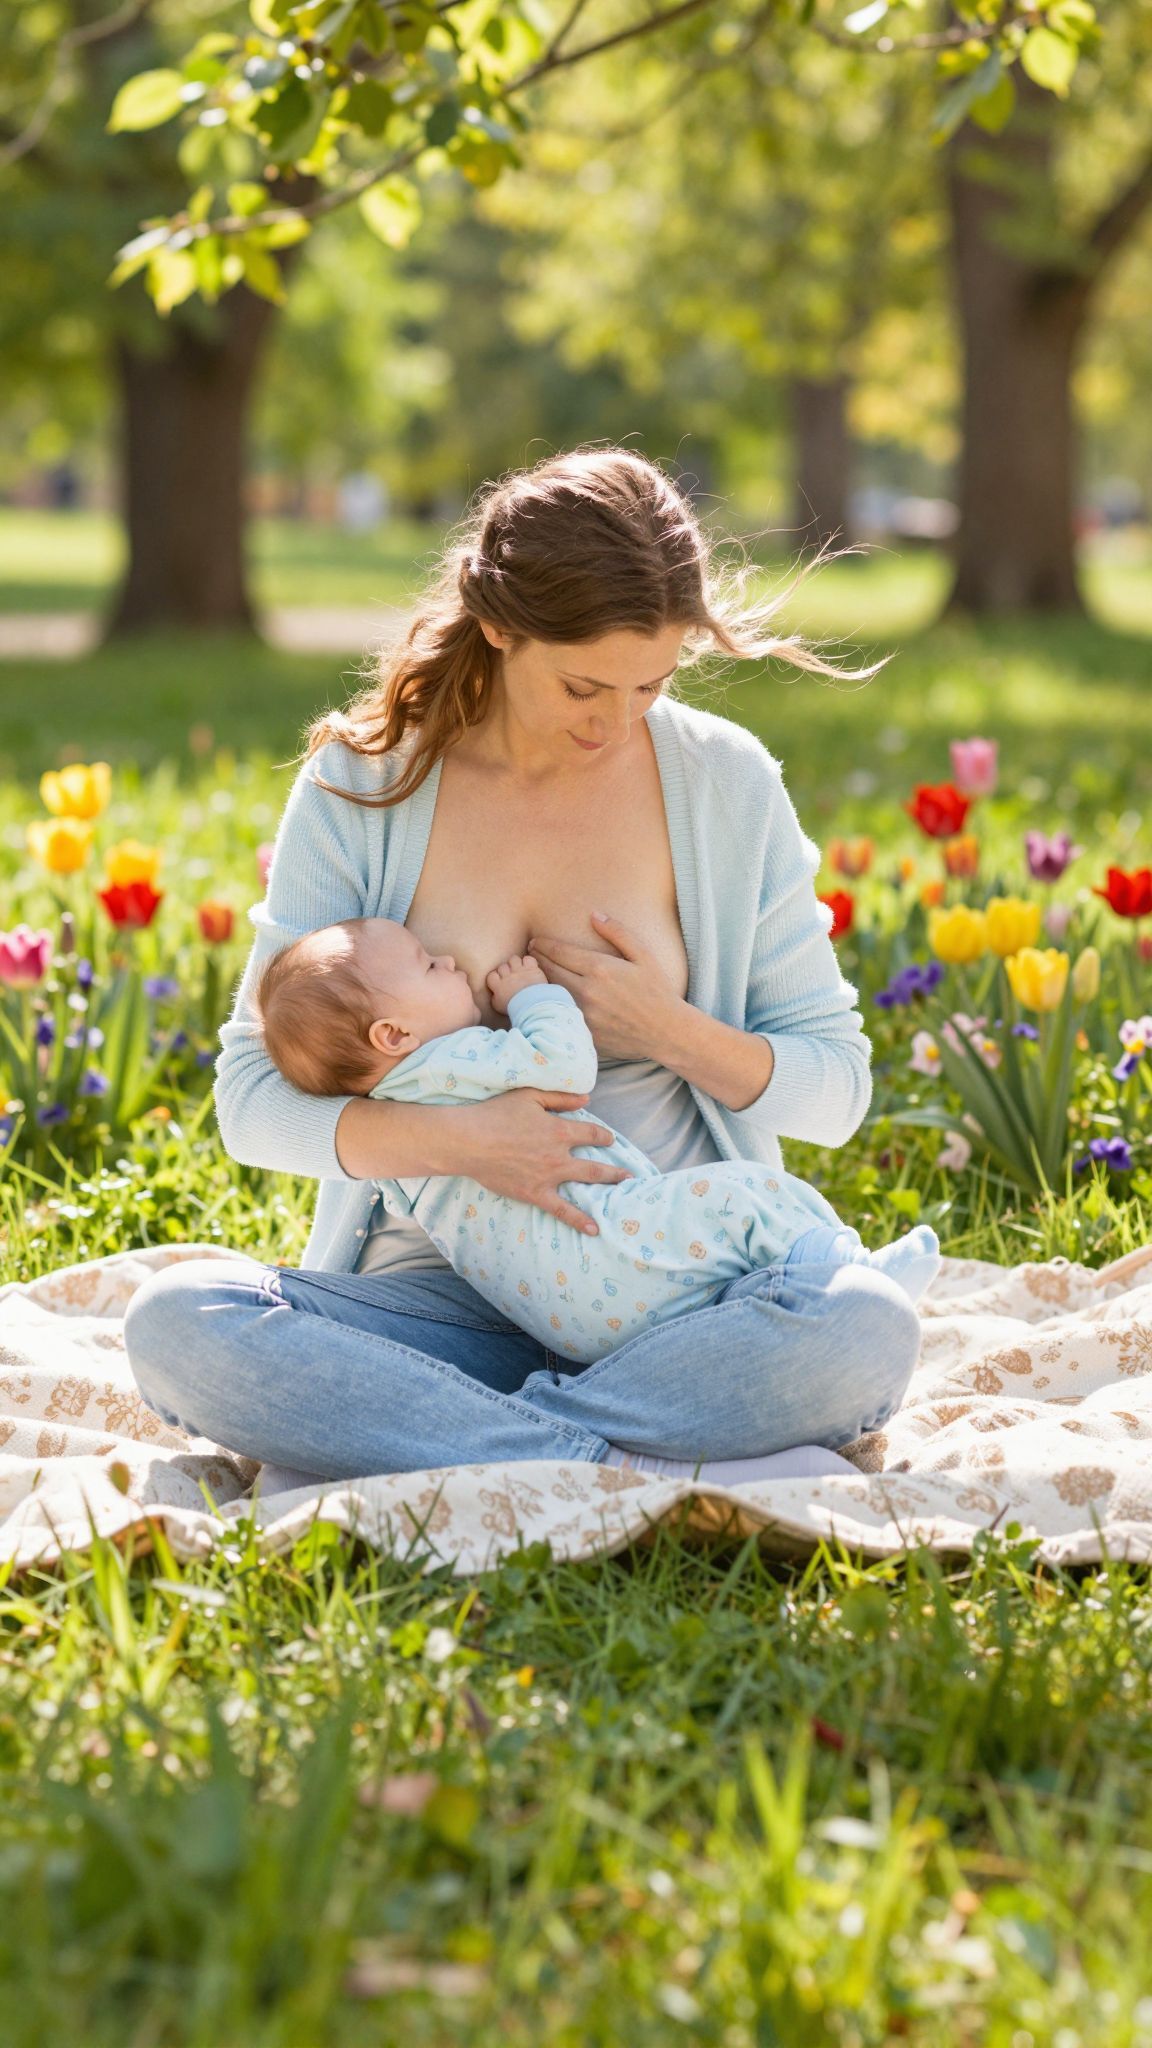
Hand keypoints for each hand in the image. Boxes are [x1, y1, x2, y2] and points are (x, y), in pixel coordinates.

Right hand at [463, 1090, 631, 1235]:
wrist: (469, 1141)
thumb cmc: (495, 1114)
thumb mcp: (529, 1096)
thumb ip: (560, 1097)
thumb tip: (586, 1099)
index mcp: (559, 1130)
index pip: (591, 1133)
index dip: (602, 1136)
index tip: (609, 1139)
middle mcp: (559, 1155)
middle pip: (595, 1164)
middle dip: (614, 1170)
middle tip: (629, 1175)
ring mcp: (549, 1177)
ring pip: (585, 1184)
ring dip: (607, 1187)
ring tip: (624, 1194)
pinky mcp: (535, 1194)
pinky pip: (562, 1210)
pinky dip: (579, 1220)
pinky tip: (594, 1229)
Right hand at [486, 952, 546, 1013]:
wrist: (531, 1005)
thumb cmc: (514, 1008)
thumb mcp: (498, 1006)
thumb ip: (494, 998)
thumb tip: (494, 994)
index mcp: (498, 985)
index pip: (491, 975)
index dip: (496, 977)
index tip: (500, 981)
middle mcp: (507, 976)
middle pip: (502, 966)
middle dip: (506, 971)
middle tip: (512, 977)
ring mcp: (520, 971)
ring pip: (513, 959)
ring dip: (516, 963)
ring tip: (520, 970)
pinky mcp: (531, 969)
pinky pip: (528, 959)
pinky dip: (529, 962)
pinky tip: (530, 968)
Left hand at [528, 911, 685, 1061]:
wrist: (666, 1032)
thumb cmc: (657, 992)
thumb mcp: (643, 956)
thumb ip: (617, 933)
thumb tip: (594, 915)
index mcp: (600, 968)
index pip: (560, 952)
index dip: (543, 945)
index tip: (535, 942)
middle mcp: (587, 991)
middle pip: (549, 971)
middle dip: (536, 960)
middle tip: (528, 955)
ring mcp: (583, 1014)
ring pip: (550, 994)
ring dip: (540, 982)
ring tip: (533, 974)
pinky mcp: (582, 1032)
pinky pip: (559, 1015)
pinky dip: (550, 1005)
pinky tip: (547, 999)